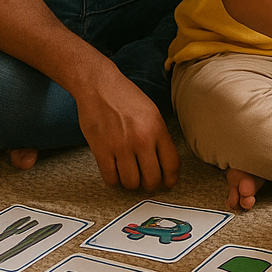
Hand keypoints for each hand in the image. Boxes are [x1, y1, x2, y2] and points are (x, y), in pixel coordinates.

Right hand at [74, 67, 179, 190]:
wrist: (100, 87)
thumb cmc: (127, 97)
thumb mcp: (152, 113)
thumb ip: (159, 137)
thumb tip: (164, 163)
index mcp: (158, 129)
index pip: (171, 163)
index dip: (171, 179)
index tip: (168, 183)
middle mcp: (141, 139)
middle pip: (152, 179)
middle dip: (151, 184)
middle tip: (147, 181)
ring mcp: (120, 147)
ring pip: (131, 183)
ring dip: (131, 183)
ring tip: (131, 174)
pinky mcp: (101, 151)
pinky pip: (111, 179)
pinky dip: (114, 180)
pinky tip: (116, 171)